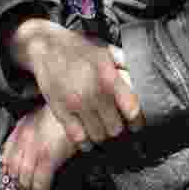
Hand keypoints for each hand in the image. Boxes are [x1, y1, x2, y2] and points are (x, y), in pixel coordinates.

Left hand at [1, 104, 77, 189]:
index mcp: (22, 128)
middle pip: (14, 169)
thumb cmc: (63, 114)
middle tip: (30, 187)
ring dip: (31, 189)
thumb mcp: (42, 116)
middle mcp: (24, 139)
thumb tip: (26, 151)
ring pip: (24, 178)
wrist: (78, 108)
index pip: (7, 155)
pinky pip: (40, 182)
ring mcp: (35, 149)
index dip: (10, 169)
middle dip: (20, 181)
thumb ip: (29, 130)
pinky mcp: (48, 157)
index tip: (16, 176)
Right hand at [7, 20, 143, 147]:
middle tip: (116, 124)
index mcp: (109, 77)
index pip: (132, 110)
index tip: (136, 123)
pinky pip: (78, 138)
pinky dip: (85, 142)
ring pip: (99, 136)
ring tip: (102, 128)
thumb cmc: (78, 49)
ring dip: (103, 135)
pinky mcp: (60, 111)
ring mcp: (76, 104)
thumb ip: (126, 63)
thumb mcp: (105, 50)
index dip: (138, 120)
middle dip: (119, 128)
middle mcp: (94, 92)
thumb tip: (144, 75)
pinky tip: (87, 137)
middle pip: (116, 128)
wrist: (44, 47)